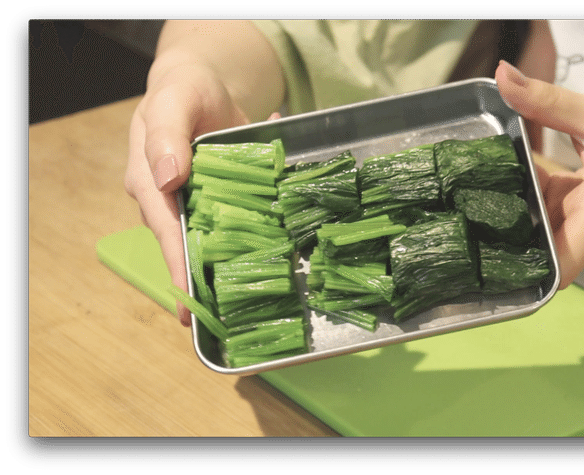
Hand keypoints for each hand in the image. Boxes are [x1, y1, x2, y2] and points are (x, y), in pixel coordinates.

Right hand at [124, 63, 251, 324]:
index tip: (190, 304)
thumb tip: (168, 178)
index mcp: (151, 184)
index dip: (178, 268)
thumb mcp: (172, 103)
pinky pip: (237, 223)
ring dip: (232, 266)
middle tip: (227, 318)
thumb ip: (166, 136)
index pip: (165, 232)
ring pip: (214, 240)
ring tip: (255, 300)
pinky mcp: (222, 202)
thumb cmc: (182, 91)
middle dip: (205, 281)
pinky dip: (254, 236)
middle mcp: (172, 202)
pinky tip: (276, 255)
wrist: (203, 84)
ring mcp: (198, 204)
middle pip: (188, 246)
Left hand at [494, 60, 583, 288]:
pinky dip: (538, 192)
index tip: (490, 241)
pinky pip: (553, 210)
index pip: (557, 269)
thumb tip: (502, 74)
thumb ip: (546, 100)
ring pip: (542, 224)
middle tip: (476, 191)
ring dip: (520, 203)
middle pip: (538, 243)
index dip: (521, 264)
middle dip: (507, 223)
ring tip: (494, 173)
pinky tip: (523, 167)